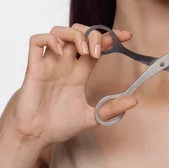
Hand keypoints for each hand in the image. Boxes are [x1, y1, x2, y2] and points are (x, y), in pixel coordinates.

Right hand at [8, 24, 137, 146]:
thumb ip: (111, 109)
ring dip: (74, 34)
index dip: (111, 37)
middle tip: (98, 51)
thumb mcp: (92, 117)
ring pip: (58, 31)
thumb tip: (134, 100)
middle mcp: (66, 63)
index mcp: (80, 72)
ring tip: (83, 50)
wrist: (37, 137)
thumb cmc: (60, 126)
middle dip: (92, 34)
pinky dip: (50, 39)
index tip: (127, 36)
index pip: (96, 45)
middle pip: (79, 32)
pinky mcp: (34, 68)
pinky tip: (60, 51)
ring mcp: (50, 63)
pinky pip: (37, 41)